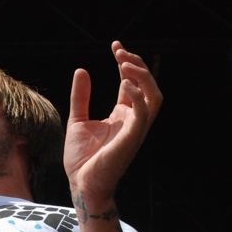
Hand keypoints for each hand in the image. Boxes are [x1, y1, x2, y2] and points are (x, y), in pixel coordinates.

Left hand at [64, 41, 162, 200]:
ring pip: (154, 97)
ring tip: (124, 63)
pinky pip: (144, 113)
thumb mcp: (77, 119)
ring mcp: (135, 129)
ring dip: (143, 77)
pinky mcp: (132, 138)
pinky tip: (125, 83)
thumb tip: (81, 69)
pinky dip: (138, 95)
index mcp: (122, 115)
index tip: (116, 46)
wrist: (80, 184)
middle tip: (120, 52)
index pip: (132, 83)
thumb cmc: (81, 159)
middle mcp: (133, 120)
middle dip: (137, 66)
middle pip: (148, 87)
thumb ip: (81, 96)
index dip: (127, 63)